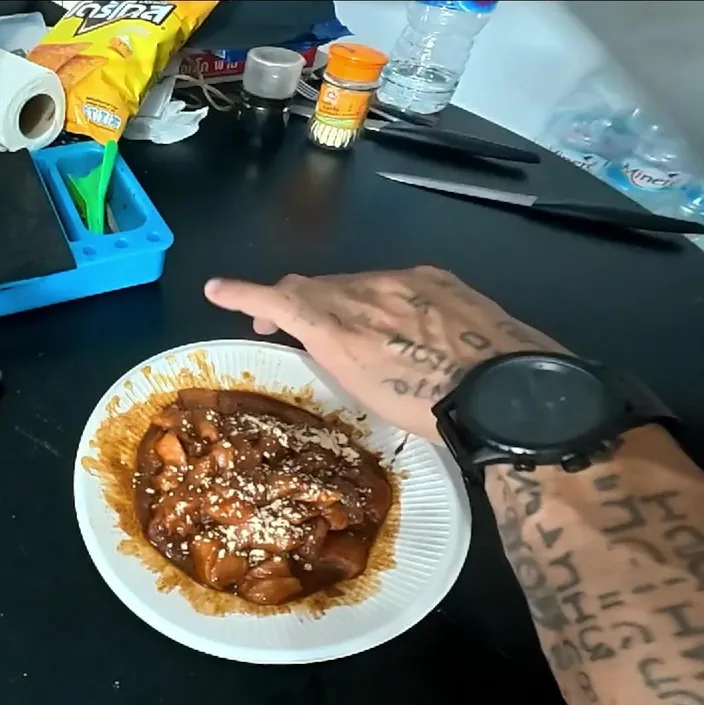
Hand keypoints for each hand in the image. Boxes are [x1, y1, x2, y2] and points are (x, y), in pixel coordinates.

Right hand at [204, 266, 565, 441]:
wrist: (508, 391)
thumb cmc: (429, 408)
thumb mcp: (364, 391)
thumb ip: (335, 353)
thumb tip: (321, 337)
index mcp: (337, 325)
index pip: (277, 299)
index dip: (242, 293)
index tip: (215, 289)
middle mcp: (362, 291)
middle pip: (313, 286)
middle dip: (292, 302)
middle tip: (283, 325)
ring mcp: (402, 280)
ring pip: (354, 283)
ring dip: (342, 303)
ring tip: (354, 333)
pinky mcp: (436, 278)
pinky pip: (394, 283)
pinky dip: (383, 300)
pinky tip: (405, 326)